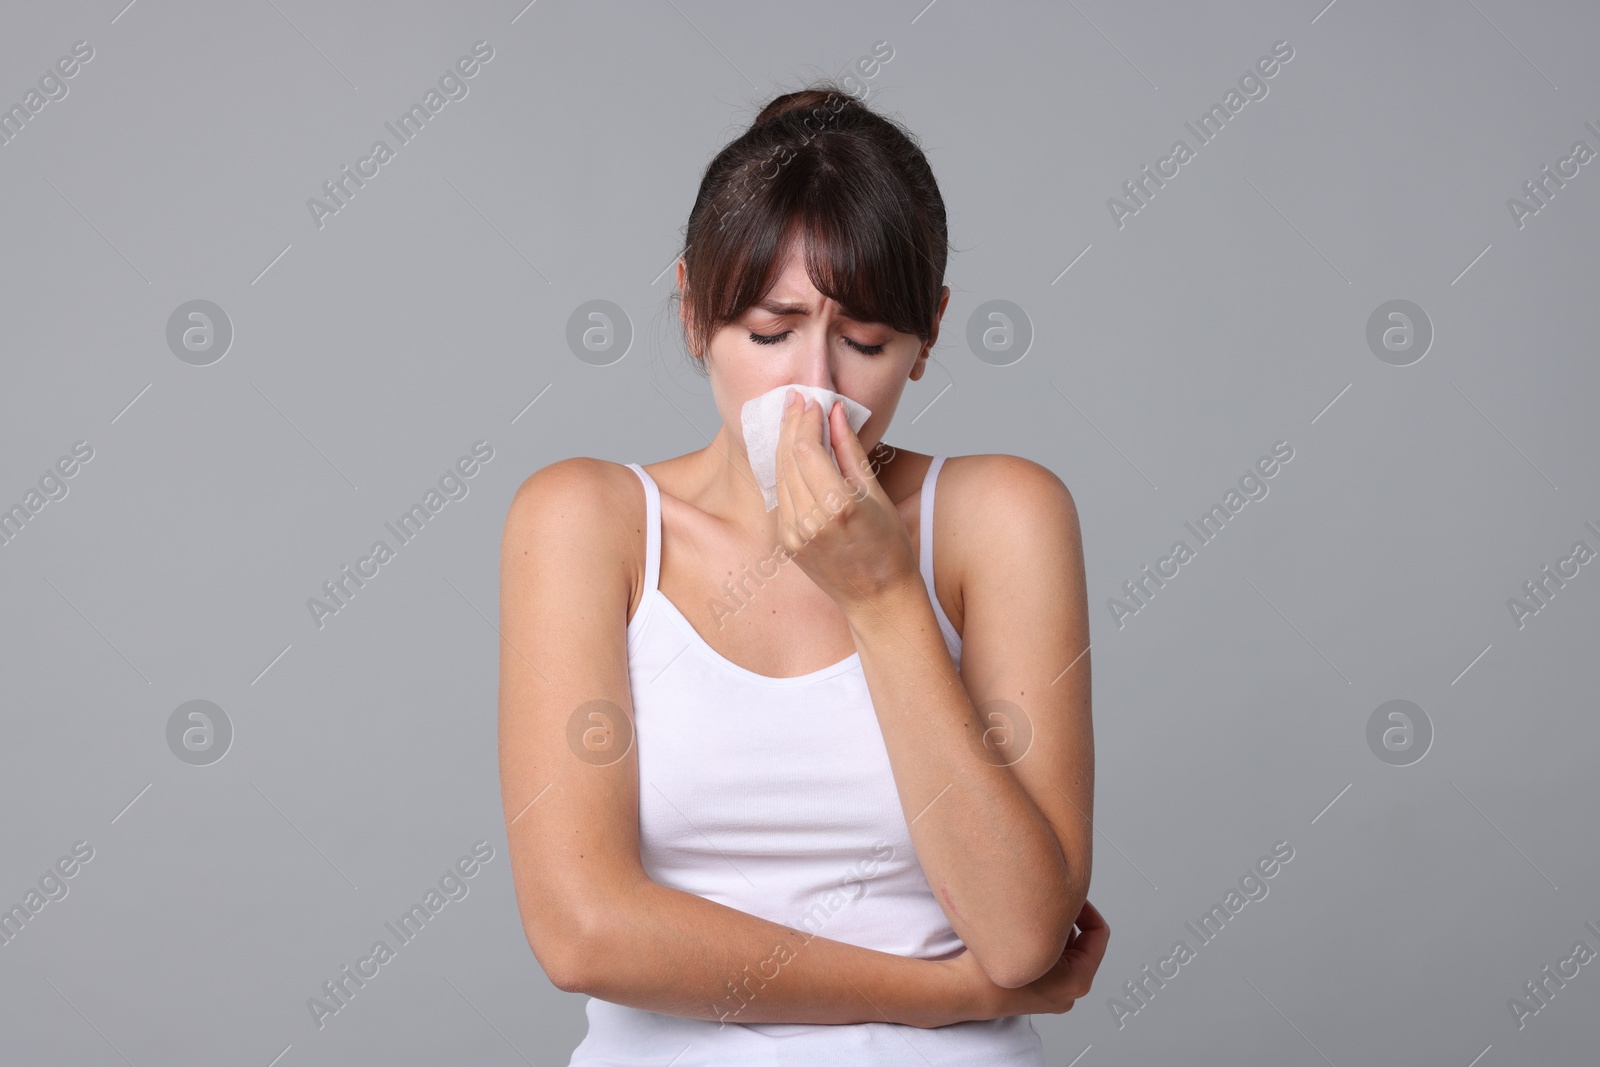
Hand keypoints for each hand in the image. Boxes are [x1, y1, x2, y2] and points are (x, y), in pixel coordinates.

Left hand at [773, 389, 918, 614]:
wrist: (878, 598)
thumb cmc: (889, 548)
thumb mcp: (876, 494)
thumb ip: (850, 451)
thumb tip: (835, 413)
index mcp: (839, 507)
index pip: (807, 450)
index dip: (805, 420)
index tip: (810, 400)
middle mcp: (811, 521)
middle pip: (788, 459)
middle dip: (791, 425)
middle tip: (796, 399)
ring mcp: (794, 534)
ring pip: (779, 476)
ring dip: (784, 444)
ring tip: (793, 419)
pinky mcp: (787, 542)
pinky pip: (781, 497)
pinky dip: (784, 470)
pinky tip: (791, 453)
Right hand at [939, 900, 1109, 1021]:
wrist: (964, 991)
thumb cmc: (992, 970)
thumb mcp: (1035, 935)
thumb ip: (1058, 918)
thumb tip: (1069, 898)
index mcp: (1078, 981)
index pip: (1099, 934)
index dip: (1086, 909)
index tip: (1069, 896)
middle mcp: (1070, 992)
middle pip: (1083, 942)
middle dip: (1067, 921)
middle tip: (1050, 903)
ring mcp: (1054, 994)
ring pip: (1065, 951)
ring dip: (1052, 932)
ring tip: (1035, 917)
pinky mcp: (1039, 993)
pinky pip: (1050, 962)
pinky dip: (1042, 946)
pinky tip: (1024, 934)